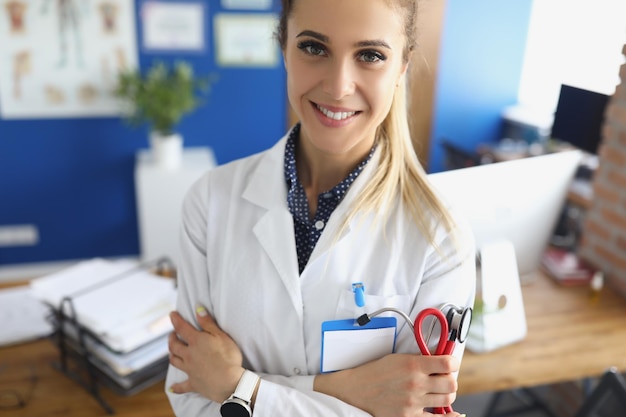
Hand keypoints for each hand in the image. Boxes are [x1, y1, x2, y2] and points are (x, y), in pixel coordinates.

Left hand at [168, 306, 243, 402]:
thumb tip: (197, 309)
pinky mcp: (194, 384)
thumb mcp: (221, 335)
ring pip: (174, 361)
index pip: (182, 328)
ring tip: (172, 352)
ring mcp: (190, 370)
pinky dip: (176, 387)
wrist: (230, 382)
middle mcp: (189, 355)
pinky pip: (182, 386)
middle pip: (174, 346)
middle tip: (172, 334)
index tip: (171, 314)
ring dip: (171, 355)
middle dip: (171, 338)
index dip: (175, 320)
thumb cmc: (228, 357)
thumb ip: (208, 323)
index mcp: (196, 342)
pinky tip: (172, 389)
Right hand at [314, 353, 463, 416]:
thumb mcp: (398, 358)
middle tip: (444, 379)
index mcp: (413, 365)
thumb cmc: (376, 372)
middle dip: (450, 380)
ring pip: (447, 400)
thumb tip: (440, 360)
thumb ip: (419, 360)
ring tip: (438, 392)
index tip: (451, 363)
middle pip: (451, 384)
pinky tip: (453, 414)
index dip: (453, 362)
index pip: (447, 363)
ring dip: (446, 395)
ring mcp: (413, 402)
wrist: (357, 389)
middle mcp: (416, 383)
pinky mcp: (409, 416)